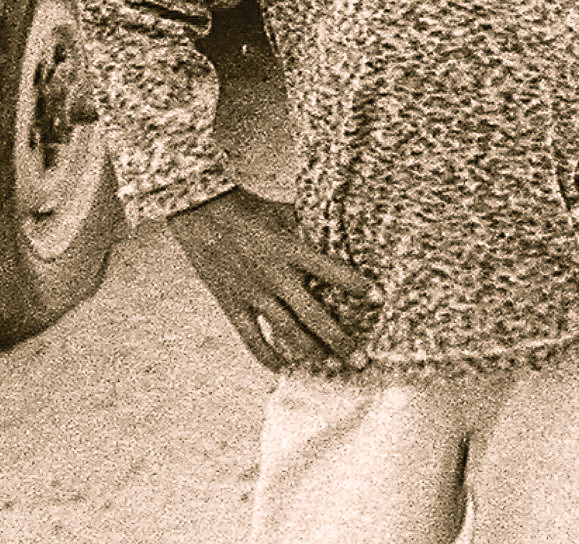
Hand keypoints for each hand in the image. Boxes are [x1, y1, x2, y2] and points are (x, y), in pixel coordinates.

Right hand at [166, 188, 378, 373]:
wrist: (200, 214)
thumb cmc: (247, 208)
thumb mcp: (283, 211)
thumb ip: (308, 226)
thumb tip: (337, 232)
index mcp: (290, 249)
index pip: (331, 270)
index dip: (355, 284)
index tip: (377, 298)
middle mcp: (275, 276)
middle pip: (313, 315)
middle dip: (339, 340)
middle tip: (360, 360)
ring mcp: (253, 294)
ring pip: (286, 332)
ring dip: (310, 352)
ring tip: (329, 366)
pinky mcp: (232, 305)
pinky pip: (252, 338)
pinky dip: (267, 357)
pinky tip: (283, 369)